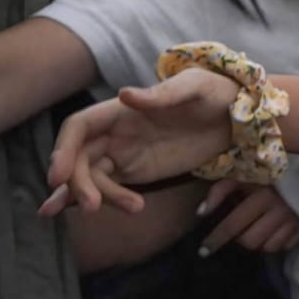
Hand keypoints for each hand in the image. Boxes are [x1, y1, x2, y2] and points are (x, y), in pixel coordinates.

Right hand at [42, 68, 239, 216]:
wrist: (239, 118)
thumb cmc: (216, 93)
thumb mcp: (195, 86)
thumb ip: (162, 94)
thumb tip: (124, 95)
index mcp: (121, 110)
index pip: (78, 127)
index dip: (63, 150)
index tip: (59, 177)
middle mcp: (115, 132)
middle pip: (79, 158)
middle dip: (77, 183)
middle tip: (93, 206)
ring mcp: (125, 153)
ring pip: (93, 177)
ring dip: (98, 195)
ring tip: (134, 208)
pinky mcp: (138, 172)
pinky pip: (111, 187)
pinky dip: (104, 200)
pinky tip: (103, 212)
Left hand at [198, 179, 298, 255]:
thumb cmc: (267, 174)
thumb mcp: (242, 175)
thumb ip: (220, 190)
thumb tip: (201, 213)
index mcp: (262, 197)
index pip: (232, 226)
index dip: (215, 240)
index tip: (204, 251)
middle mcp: (279, 211)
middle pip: (250, 242)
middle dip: (240, 239)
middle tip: (239, 231)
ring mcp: (294, 221)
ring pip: (267, 248)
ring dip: (259, 242)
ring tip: (257, 231)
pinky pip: (284, 247)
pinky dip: (276, 243)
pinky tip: (273, 232)